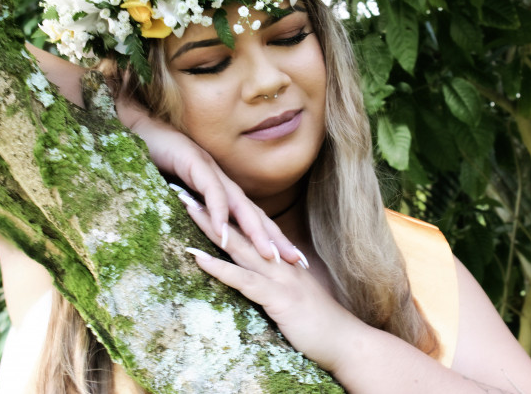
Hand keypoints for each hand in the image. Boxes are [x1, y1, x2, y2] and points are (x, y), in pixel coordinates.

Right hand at [116, 98, 297, 262]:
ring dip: (256, 232)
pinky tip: (223, 233)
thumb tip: (208, 241)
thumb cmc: (161, 166)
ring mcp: (212, 173)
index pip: (255, 219)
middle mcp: (225, 183)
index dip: (275, 240)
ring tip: (269, 256)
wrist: (143, 132)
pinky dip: (218, 213)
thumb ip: (197, 215)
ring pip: (240, 206)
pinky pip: (210, 193)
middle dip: (279, 240)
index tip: (294, 262)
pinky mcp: (195, 165)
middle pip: (257, 215)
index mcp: (225, 192)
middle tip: (299, 262)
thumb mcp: (183, 197)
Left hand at [179, 197, 364, 372]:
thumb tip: (251, 283)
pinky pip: (245, 279)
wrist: (347, 343)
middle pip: (239, 229)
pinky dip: (220, 267)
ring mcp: (280, 277)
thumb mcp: (290, 300)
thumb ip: (272, 287)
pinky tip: (198, 257)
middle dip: (211, 208)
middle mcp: (278, 262)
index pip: (246, 231)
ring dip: (211, 226)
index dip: (222, 213)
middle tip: (183, 187)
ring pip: (239, 245)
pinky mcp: (279, 297)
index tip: (199, 196)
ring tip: (187, 207)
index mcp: (279, 261)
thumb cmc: (318, 326)